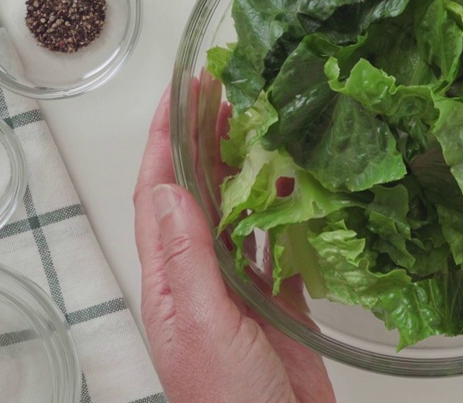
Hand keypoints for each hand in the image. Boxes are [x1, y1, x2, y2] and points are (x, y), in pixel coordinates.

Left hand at [133, 88, 335, 402]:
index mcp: (172, 283)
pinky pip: (280, 246)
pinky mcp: (278, 306)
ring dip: (248, 168)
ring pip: (239, 213)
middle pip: (199, 193)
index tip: (182, 90)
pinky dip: (289, 213)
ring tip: (267, 123)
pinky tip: (303, 189)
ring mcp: (239, 292)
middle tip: (229, 89)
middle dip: (206, 138)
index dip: (165, 138)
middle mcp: (201, 280)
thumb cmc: (232, 401)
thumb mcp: (206, 327)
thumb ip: (190, 260)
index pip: (160, 193)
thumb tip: (171, 190)